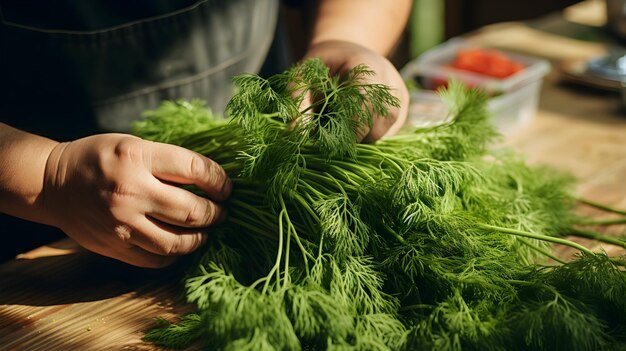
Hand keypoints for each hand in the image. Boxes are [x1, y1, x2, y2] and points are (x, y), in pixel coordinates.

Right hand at [41, 134, 230, 267]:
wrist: (51, 183)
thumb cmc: (98, 158)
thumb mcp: (133, 145)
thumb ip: (168, 161)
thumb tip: (212, 180)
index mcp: (137, 157)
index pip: (195, 170)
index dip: (219, 181)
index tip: (226, 187)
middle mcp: (130, 191)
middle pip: (192, 211)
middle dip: (216, 213)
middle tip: (222, 212)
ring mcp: (121, 223)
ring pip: (177, 242)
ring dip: (201, 238)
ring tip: (206, 231)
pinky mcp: (114, 246)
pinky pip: (156, 259)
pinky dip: (175, 254)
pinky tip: (181, 245)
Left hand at [304, 40, 408, 141]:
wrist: (344, 54)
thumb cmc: (320, 66)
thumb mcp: (301, 75)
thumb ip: (297, 98)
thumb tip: (295, 130)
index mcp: (365, 63)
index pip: (367, 96)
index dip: (353, 121)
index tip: (334, 139)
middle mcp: (388, 76)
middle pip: (382, 115)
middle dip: (359, 135)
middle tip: (336, 146)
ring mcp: (399, 92)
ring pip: (389, 125)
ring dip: (367, 139)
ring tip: (344, 141)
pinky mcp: (402, 107)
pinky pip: (391, 130)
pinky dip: (373, 138)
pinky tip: (355, 137)